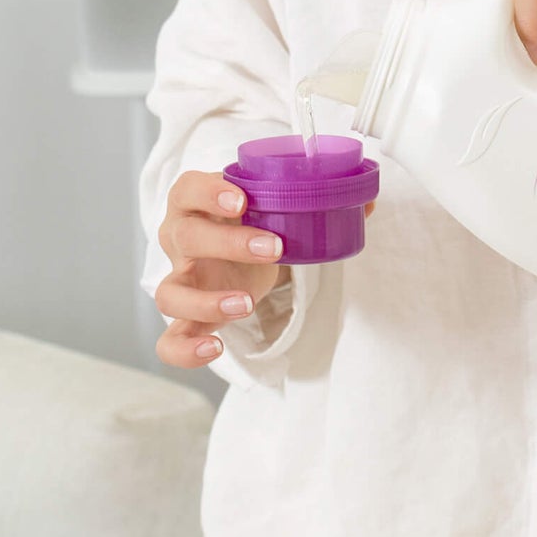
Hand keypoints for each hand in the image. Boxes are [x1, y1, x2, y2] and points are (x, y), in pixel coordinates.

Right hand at [154, 170, 375, 367]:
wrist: (232, 251)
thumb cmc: (248, 219)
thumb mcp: (274, 203)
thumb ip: (318, 198)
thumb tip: (366, 200)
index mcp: (194, 200)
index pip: (188, 188)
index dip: (210, 192)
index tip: (243, 200)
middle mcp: (179, 236)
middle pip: (186, 236)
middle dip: (229, 243)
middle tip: (273, 248)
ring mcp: (180, 277)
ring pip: (169, 292)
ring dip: (206, 300)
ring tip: (244, 303)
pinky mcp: (185, 316)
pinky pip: (170, 340)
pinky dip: (186, 348)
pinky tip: (215, 348)